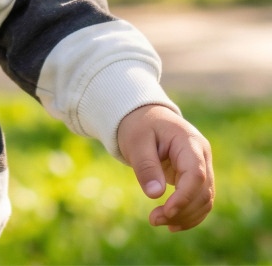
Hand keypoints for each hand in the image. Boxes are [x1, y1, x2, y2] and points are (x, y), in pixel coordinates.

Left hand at [117, 104, 213, 231]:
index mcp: (189, 141)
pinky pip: (199, 200)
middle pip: (202, 191)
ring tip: (158, 221)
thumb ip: (146, 166)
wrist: (144, 116)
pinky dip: (188, 214)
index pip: (196, 175)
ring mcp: (202, 166)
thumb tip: (155, 194)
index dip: (184, 197)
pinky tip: (172, 223)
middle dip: (181, 211)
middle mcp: (201, 155)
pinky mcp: (196, 177)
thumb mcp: (136, 141)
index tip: (166, 211)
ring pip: (204, 200)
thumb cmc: (139, 126)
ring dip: (185, 216)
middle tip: (153, 220)